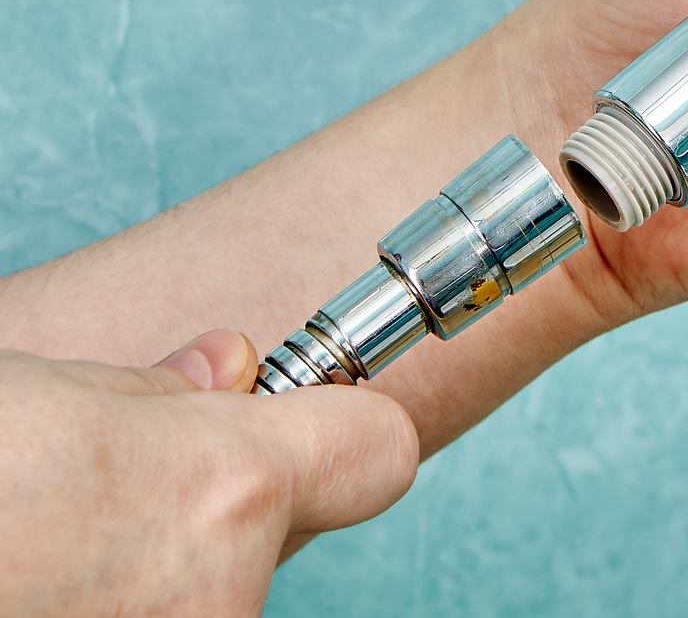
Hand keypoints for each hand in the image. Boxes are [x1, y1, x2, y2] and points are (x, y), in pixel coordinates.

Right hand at [0, 331, 416, 616]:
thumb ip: (149, 393)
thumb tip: (224, 371)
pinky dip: (92, 609)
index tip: (300, 422)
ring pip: (193, 601)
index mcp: (222, 493)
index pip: (375, 452)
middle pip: (262, 539)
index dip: (331, 429)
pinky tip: (25, 582)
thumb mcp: (28, 388)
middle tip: (88, 494)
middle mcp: (215, 600)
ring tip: (27, 548)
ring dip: (131, 580)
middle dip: (196, 512)